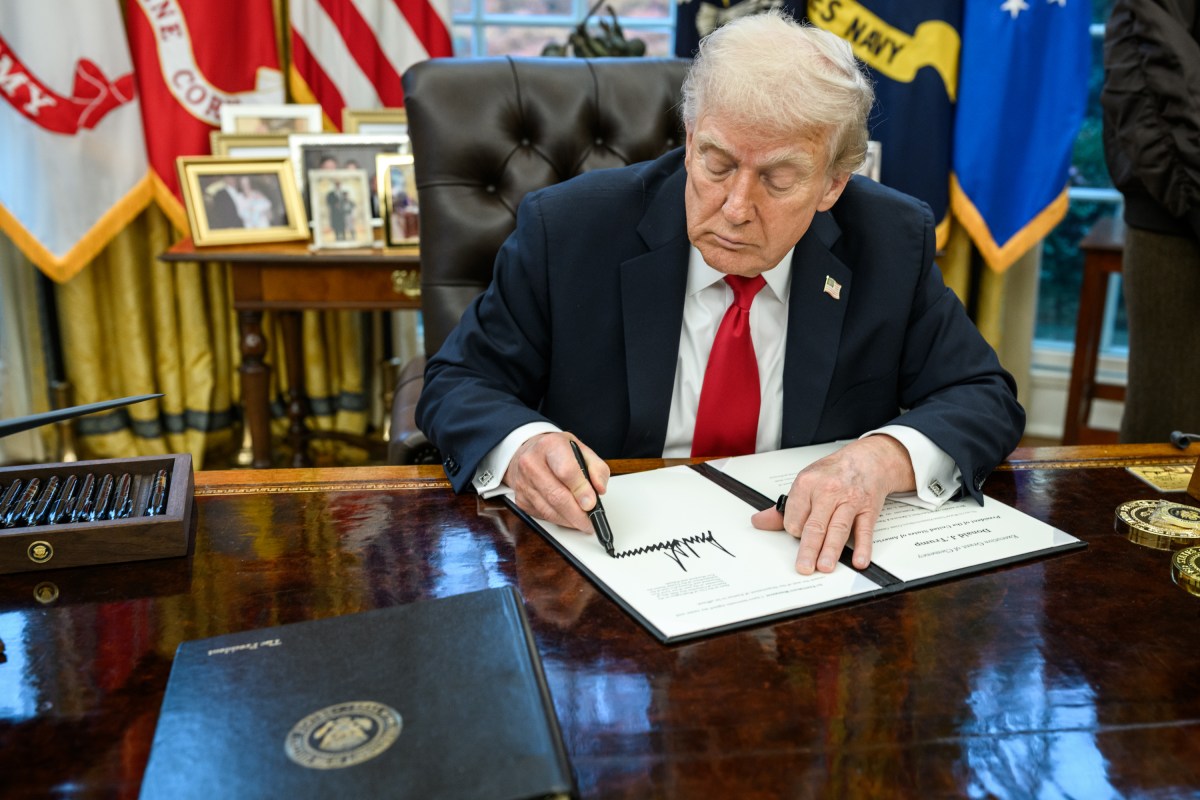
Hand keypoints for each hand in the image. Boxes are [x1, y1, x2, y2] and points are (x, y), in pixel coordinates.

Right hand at [503, 432, 609, 532]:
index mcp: (550, 446)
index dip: (581, 490)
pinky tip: (569, 518)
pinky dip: (559, 520)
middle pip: (556, 495)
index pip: (566, 471)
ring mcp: (523, 483)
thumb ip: (596, 467)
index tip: (592, 503)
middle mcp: (532, 463)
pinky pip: (543, 516)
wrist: (527, 452)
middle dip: (577, 513)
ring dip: (569, 520)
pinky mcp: (520, 499)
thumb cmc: (555, 451)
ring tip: (583, 521)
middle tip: (591, 521)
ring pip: (549, 510)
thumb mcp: (580, 449)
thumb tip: (599, 489)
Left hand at [750, 436, 914, 574]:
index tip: (797, 533)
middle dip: (808, 548)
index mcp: (807, 483)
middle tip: (803, 566)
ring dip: (831, 550)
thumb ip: (784, 508)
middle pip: (815, 525)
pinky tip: (858, 561)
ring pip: (838, 529)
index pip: (794, 516)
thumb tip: (760, 522)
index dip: (794, 530)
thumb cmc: (834, 472)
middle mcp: (828, 491)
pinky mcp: (868, 510)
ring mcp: (850, 501)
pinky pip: (864, 531)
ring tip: (824, 566)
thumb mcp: (805, 482)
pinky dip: (863, 547)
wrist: (868, 460)